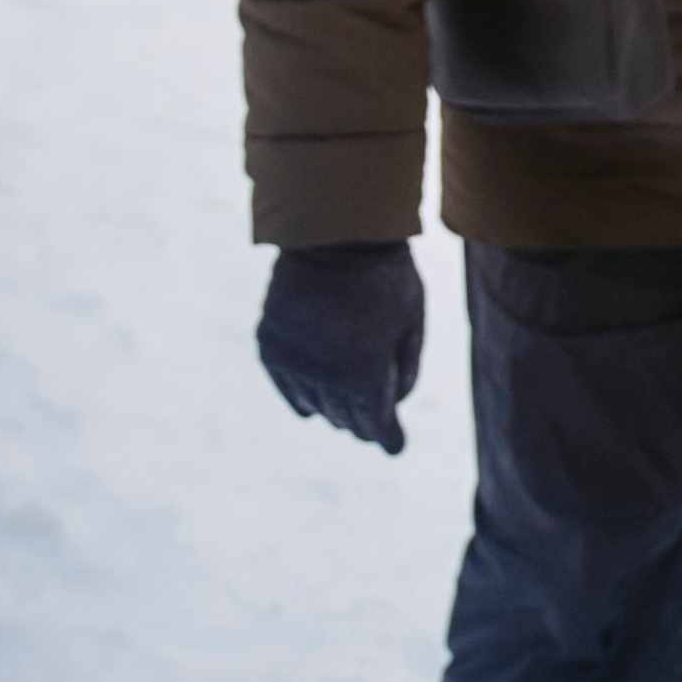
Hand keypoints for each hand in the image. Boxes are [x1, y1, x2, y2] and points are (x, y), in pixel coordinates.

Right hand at [257, 242, 424, 455]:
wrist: (331, 234)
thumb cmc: (385, 275)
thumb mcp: (412, 320)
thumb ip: (405, 368)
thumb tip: (395, 405)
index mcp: (364, 375)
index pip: (377, 425)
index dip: (389, 437)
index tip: (396, 446)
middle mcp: (324, 379)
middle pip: (347, 419)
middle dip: (365, 421)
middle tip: (375, 422)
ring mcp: (292, 364)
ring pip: (317, 408)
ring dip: (336, 408)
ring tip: (348, 400)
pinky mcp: (269, 347)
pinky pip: (290, 388)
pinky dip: (305, 393)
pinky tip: (317, 393)